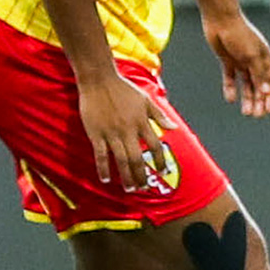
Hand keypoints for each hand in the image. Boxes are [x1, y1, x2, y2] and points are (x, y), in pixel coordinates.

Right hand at [78, 72, 176, 191]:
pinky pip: (100, 154)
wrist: (99, 80)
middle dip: (142, 175)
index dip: (160, 160)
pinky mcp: (95, 133)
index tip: (163, 171)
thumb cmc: (123, 89)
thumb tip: (174, 128)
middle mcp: (128, 130)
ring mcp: (111, 133)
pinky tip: (106, 179)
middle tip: (143, 188)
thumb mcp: (146, 100)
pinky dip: (103, 168)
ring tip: (130, 189)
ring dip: (126, 176)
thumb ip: (160, 116)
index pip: (155, 146)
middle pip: (138, 158)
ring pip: (121, 160)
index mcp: (142, 122)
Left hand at [204, 13, 269, 116]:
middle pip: (260, 86)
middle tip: (257, 116)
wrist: (220, 19)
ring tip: (246, 113)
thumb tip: (267, 92)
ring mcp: (241, 61)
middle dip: (260, 101)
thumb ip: (259, 73)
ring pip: (247, 84)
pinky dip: (231, 88)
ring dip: (247, 99)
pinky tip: (231, 99)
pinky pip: (231, 78)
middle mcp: (255, 62)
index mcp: (266, 59)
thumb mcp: (252, 55)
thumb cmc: (240, 35)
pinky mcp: (227, 60)